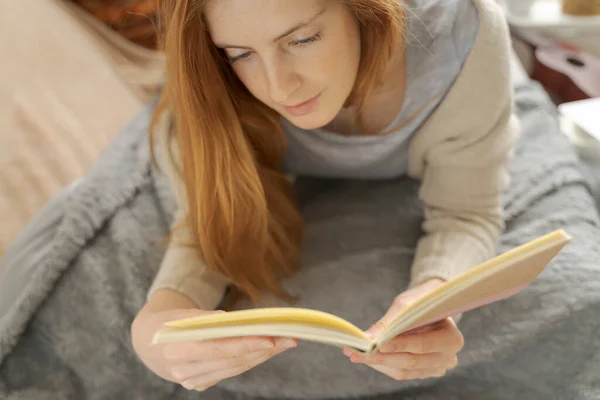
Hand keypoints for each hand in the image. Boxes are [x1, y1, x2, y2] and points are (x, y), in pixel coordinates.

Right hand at [132, 308, 296, 391]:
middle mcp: (184, 371)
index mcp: (176, 351)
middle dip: (264, 348)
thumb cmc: (170, 321)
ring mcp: (193, 381)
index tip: (270, 338)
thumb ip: (205, 319)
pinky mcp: (201, 383)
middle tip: (290, 337)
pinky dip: (251, 359)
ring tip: (285, 341)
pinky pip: (232, 371)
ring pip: (236, 367)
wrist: (150, 341)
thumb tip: (232, 321)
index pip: (217, 349)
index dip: (245, 344)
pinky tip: (268, 350)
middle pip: (232, 360)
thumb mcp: (182, 315)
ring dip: (263, 354)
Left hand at [343, 279, 463, 380]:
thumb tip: (367, 337)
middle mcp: (448, 357)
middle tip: (357, 352)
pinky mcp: (424, 372)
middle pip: (411, 361)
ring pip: (404, 370)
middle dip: (381, 356)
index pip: (423, 345)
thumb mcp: (406, 305)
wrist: (430, 306)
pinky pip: (401, 373)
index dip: (399, 345)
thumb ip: (389, 322)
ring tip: (356, 355)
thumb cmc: (420, 301)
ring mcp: (437, 368)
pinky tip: (366, 358)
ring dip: (378, 363)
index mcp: (452, 338)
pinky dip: (382, 365)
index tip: (376, 344)